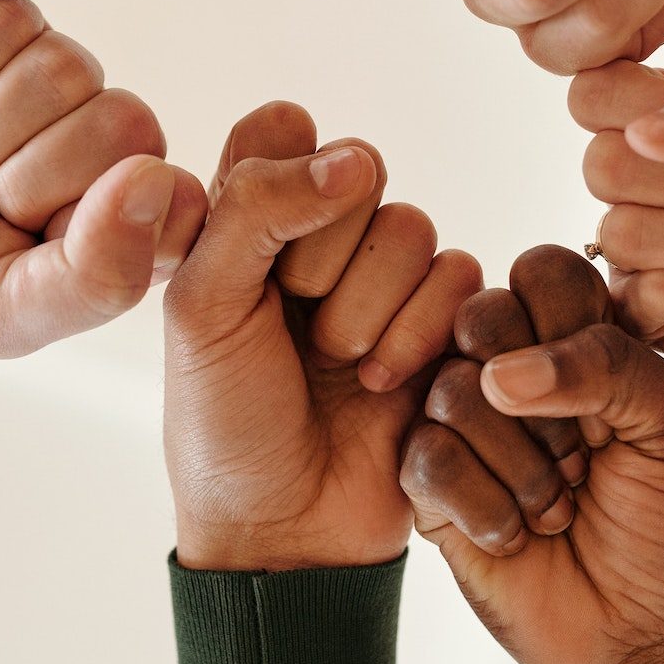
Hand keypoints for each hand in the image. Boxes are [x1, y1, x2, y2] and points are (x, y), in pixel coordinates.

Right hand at [0, 0, 205, 357]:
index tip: (28, 241)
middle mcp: (90, 145)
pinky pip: (4, 18)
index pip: (176, 197)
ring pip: (67, 67)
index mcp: (115, 223)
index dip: (101, 218)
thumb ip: (99, 273)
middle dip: (26, 173)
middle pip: (124, 123)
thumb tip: (163, 179)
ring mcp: (39, 77)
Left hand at [164, 101, 481, 570]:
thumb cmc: (225, 424)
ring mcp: (384, 279)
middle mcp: (319, 236)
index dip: (278, 188)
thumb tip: (353, 160)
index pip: (284, 130)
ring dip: (371, 309)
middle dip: (323, 263)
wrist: (286, 533)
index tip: (251, 262)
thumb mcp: (204, 308)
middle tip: (294, 331)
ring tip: (338, 368)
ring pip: (412, 227)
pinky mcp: (443, 322)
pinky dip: (419, 336)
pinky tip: (383, 387)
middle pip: (358, 172)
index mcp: (245, 217)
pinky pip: (460, 277)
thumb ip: (257, 210)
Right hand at [402, 248, 663, 663]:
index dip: (572, 328)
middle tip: (584, 459)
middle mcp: (507, 363)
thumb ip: (615, 363)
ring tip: (556, 507)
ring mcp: (457, 417)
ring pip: (455, 392)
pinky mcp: (422, 478)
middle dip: (550, 408)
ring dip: (526, 470)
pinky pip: (429, 458)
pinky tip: (517, 537)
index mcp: (572, 331)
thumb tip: (500, 374)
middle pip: (483, 316)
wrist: (633, 631)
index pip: (545, 269)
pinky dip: (490, 509)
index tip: (614, 399)